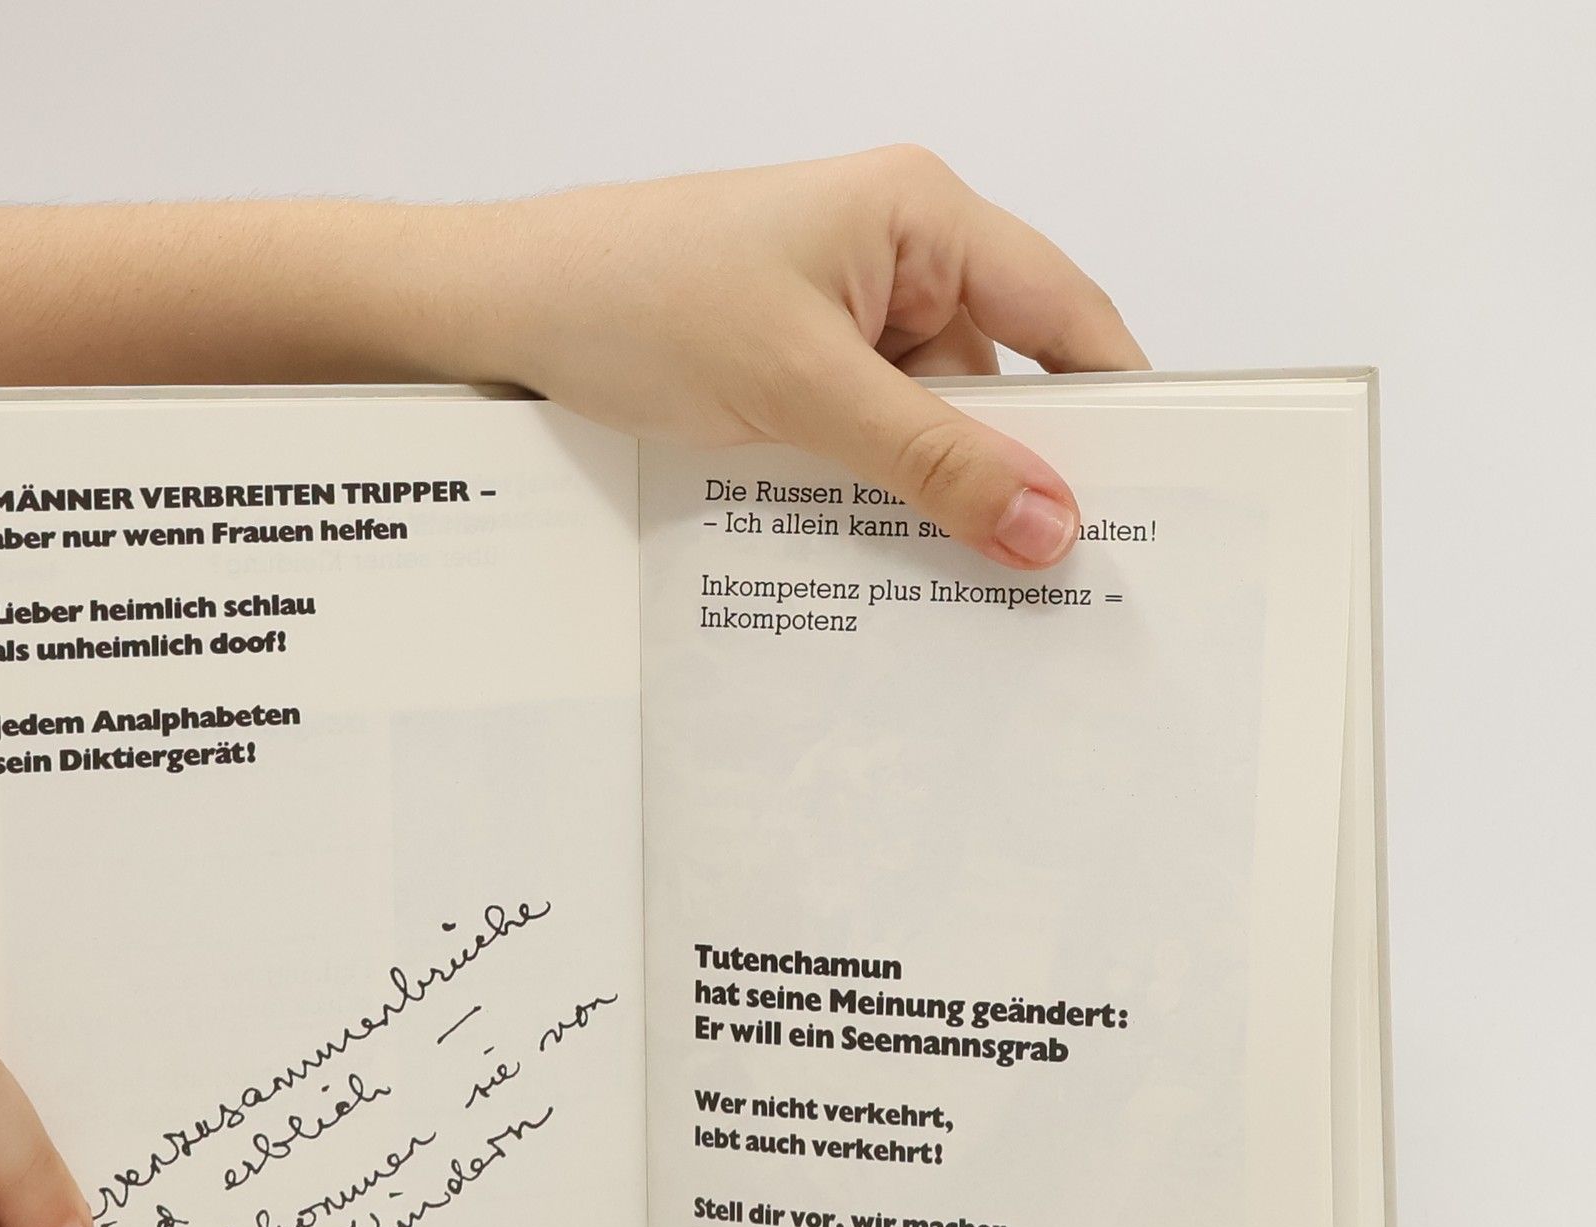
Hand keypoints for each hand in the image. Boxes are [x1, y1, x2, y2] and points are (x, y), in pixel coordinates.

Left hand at [463, 146, 1146, 567]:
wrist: (505, 312)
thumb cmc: (636, 297)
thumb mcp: (801, 390)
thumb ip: (930, 461)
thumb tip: (1047, 522)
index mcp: (922, 217)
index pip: (1065, 312)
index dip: (1114, 404)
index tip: (1150, 498)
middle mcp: (897, 257)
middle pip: (1003, 377)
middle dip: (1014, 470)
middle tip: (1048, 572)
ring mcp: (846, 315)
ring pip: (932, 421)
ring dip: (933, 493)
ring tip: (953, 579)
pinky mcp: (800, 367)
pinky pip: (872, 437)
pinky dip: (877, 491)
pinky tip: (875, 550)